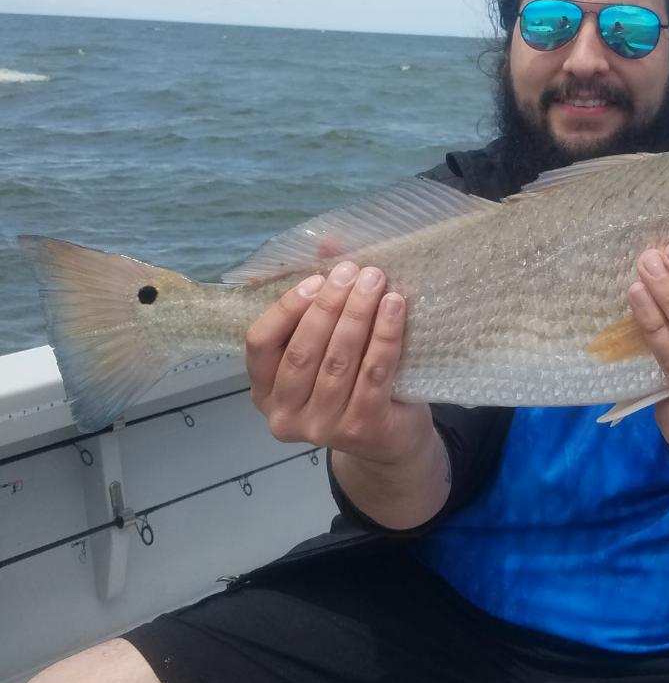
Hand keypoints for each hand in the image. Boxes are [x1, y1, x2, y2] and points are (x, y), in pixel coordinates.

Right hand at [245, 260, 433, 465]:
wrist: (390, 440)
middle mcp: (283, 415)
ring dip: (359, 314)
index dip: (286, 308)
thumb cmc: (350, 384)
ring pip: (339, 361)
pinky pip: (374, 373)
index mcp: (264, 390)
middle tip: (354, 271)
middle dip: (329, 305)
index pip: (259, 344)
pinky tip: (395, 307)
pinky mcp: (361, 430)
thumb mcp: (327, 345)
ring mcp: (321, 428)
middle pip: (302, 351)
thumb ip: (319, 296)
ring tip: (376, 280)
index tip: (316, 279)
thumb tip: (329, 242)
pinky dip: (385, 336)